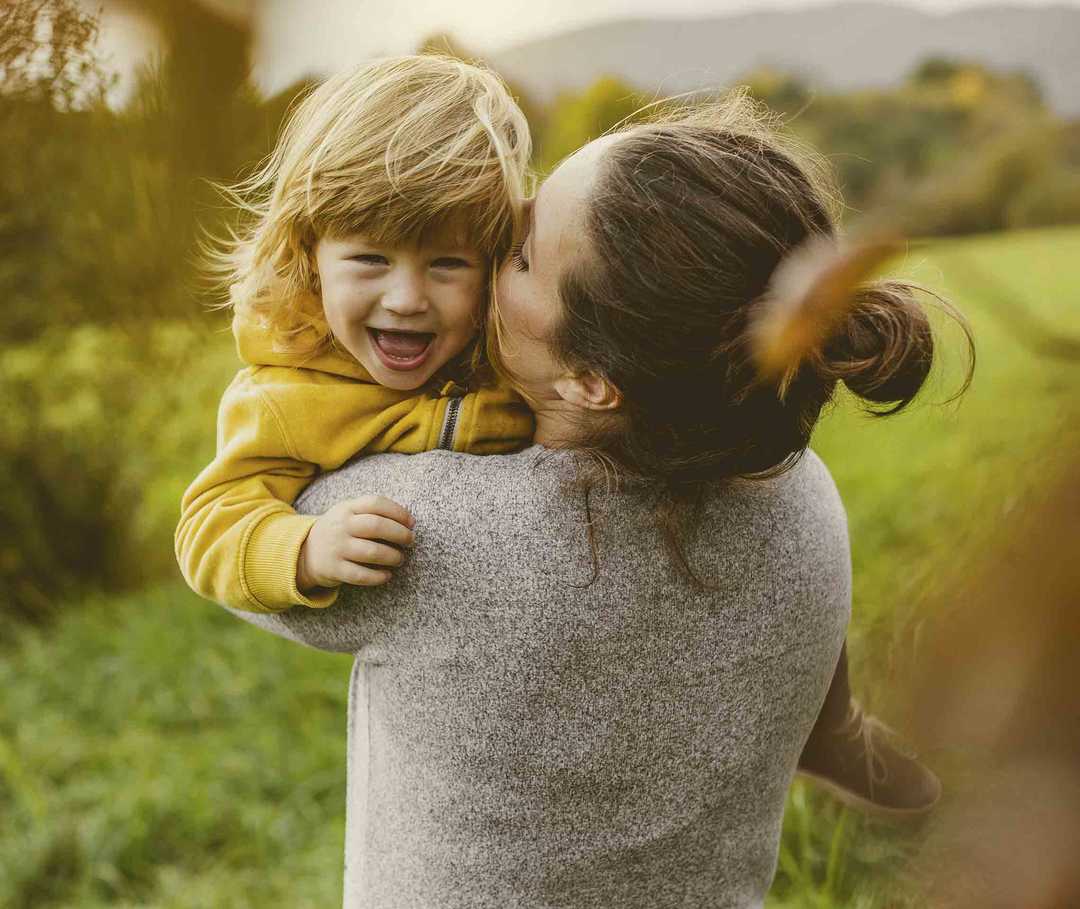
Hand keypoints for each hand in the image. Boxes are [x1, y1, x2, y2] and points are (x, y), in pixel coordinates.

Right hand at [296, 496, 414, 593]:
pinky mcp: (334, 569)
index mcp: (347, 508)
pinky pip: (361, 575)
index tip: (412, 523)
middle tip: (410, 541)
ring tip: (400, 559)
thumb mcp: (349, 512)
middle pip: (376, 526)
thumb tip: (408, 521)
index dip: (398, 512)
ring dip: (393, 557)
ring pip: (372, 552)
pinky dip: (378, 576)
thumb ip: (373, 511)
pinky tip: (387, 575)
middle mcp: (341, 526)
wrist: (305, 551)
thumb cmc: (340, 530)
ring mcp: (337, 548)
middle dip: (400, 534)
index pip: (376, 503)